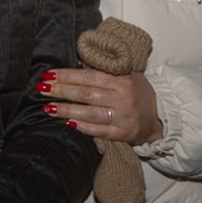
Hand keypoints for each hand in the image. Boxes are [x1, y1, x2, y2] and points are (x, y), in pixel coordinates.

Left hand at [38, 66, 162, 145]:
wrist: (160, 116)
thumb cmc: (137, 92)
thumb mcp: (127, 75)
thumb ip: (105, 72)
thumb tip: (73, 69)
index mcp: (122, 80)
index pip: (89, 76)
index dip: (67, 75)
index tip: (49, 75)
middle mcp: (123, 98)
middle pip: (86, 94)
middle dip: (61, 91)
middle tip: (42, 88)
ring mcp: (123, 117)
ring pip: (89, 112)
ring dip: (66, 110)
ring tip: (48, 107)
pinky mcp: (123, 133)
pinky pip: (98, 130)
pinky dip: (82, 126)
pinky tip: (67, 123)